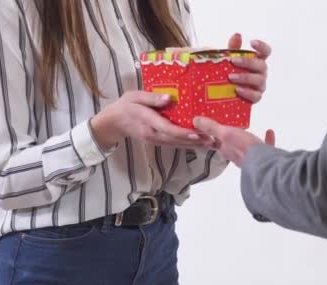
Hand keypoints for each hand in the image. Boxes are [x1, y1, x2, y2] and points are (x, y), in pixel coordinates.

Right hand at [91, 91, 212, 149]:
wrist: (113, 122)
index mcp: (148, 121)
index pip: (167, 129)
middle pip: (177, 140)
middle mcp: (154, 134)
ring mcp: (156, 140)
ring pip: (178, 144)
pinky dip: (188, 144)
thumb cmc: (126, 106)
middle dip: (195, 141)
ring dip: (195, 145)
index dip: (183, 133)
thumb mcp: (135, 97)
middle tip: (213, 140)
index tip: (197, 133)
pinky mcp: (158, 141)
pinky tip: (200, 144)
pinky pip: (175, 144)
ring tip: (211, 143)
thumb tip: (168, 98)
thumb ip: (152, 98)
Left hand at [193, 117, 274, 166]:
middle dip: (231, 138)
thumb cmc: (245, 149)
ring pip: (248, 148)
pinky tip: (269, 132)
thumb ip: (211, 128)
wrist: (267, 164)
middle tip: (231, 127)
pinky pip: (265, 147)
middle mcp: (237, 155)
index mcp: (226, 150)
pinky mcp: (265, 158)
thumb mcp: (226, 134)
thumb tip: (195, 121)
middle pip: (231, 145)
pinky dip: (266, 140)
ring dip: (248, 140)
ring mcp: (252, 158)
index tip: (211, 129)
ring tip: (248, 131)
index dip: (212, 136)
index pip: (215, 142)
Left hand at [227, 33, 270, 103]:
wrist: (224, 94)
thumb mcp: (229, 60)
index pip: (266, 52)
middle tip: (233, 61)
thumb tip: (237, 35)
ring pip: (259, 80)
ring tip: (230, 77)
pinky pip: (256, 96)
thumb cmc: (230, 73)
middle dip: (248, 62)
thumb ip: (233, 48)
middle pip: (262, 65)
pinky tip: (237, 90)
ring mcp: (260, 86)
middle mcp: (261, 72)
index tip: (251, 43)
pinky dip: (247, 93)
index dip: (262, 46)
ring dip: (245, 77)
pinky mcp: (256, 97)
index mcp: (257, 61)